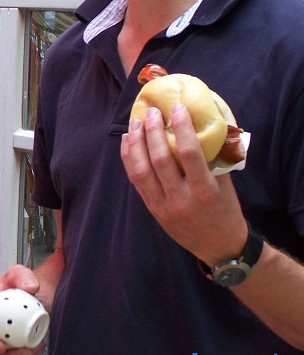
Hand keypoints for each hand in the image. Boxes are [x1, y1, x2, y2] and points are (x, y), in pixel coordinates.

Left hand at [121, 103, 247, 265]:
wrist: (219, 246)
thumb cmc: (225, 210)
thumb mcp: (226, 184)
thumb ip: (214, 158)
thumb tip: (201, 124)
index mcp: (205, 191)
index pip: (189, 153)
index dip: (181, 127)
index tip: (177, 108)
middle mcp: (181, 199)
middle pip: (159, 159)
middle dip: (153, 131)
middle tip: (152, 111)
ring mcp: (163, 205)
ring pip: (141, 169)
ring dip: (136, 142)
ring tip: (136, 122)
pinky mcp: (151, 208)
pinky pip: (135, 179)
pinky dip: (129, 158)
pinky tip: (128, 141)